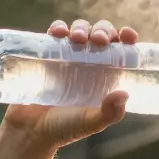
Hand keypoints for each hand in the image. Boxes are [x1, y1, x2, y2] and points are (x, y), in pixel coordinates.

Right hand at [1, 18, 139, 147]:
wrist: (30, 131)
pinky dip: (57, 28)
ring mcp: (67, 57)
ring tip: (77, 38)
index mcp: (105, 75)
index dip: (126, 38)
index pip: (120, 50)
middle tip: (99, 40)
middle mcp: (89, 63)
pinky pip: (54, 34)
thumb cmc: (64, 128)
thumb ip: (109, 113)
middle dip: (103, 30)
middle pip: (100, 35)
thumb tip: (124, 94)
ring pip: (79, 30)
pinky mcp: (47, 55)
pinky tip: (58, 33)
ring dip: (81, 28)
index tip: (128, 35)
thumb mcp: (90, 122)